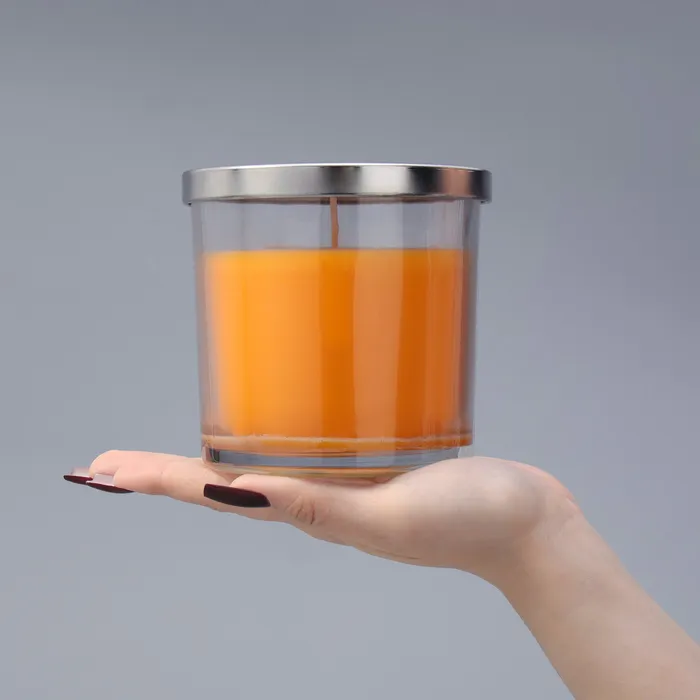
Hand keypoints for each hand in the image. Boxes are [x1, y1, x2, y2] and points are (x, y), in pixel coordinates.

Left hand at [74, 451, 577, 581]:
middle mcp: (316, 496)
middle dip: (161, 472)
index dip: (155, 481)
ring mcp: (340, 479)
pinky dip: (267, 433)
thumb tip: (241, 493)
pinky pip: (304, 442)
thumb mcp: (390, 516)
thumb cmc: (470, 520)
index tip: (101, 474)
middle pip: (220, 481)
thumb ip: (319, 508)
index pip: (215, 494)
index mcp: (312, 511)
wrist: (525, 521)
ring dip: (204, 456)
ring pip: (256, 462)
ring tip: (167, 451)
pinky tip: (264, 422)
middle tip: (107, 463)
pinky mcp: (370, 458)